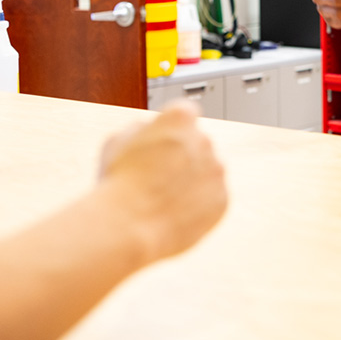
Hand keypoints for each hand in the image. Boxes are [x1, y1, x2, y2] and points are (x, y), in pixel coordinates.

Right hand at [98, 101, 226, 263]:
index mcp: (180, 116)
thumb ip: (140, 129)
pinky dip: (198, 203)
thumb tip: (149, 131)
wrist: (130, 225)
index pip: (183, 114)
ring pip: (206, 169)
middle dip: (182, 155)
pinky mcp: (222, 199)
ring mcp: (216, 170)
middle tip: (158, 175)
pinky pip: (212, 196)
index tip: (160, 143)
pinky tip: (174, 210)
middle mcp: (204, 139)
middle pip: (196, 142)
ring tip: (164, 197)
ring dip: (192, 178)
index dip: (168, 130)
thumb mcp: (118, 140)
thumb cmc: (120, 182)